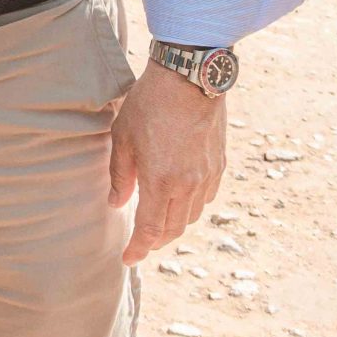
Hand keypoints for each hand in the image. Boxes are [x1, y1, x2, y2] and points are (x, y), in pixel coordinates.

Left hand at [107, 62, 226, 263]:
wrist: (189, 78)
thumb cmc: (150, 104)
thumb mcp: (123, 138)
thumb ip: (121, 175)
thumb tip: (116, 203)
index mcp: (162, 181)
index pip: (150, 230)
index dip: (138, 249)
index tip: (128, 259)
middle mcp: (189, 185)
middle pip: (173, 229)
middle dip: (156, 241)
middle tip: (141, 243)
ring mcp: (208, 176)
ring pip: (191, 216)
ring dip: (174, 224)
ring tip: (157, 221)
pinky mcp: (219, 164)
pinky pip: (205, 198)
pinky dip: (190, 206)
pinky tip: (178, 198)